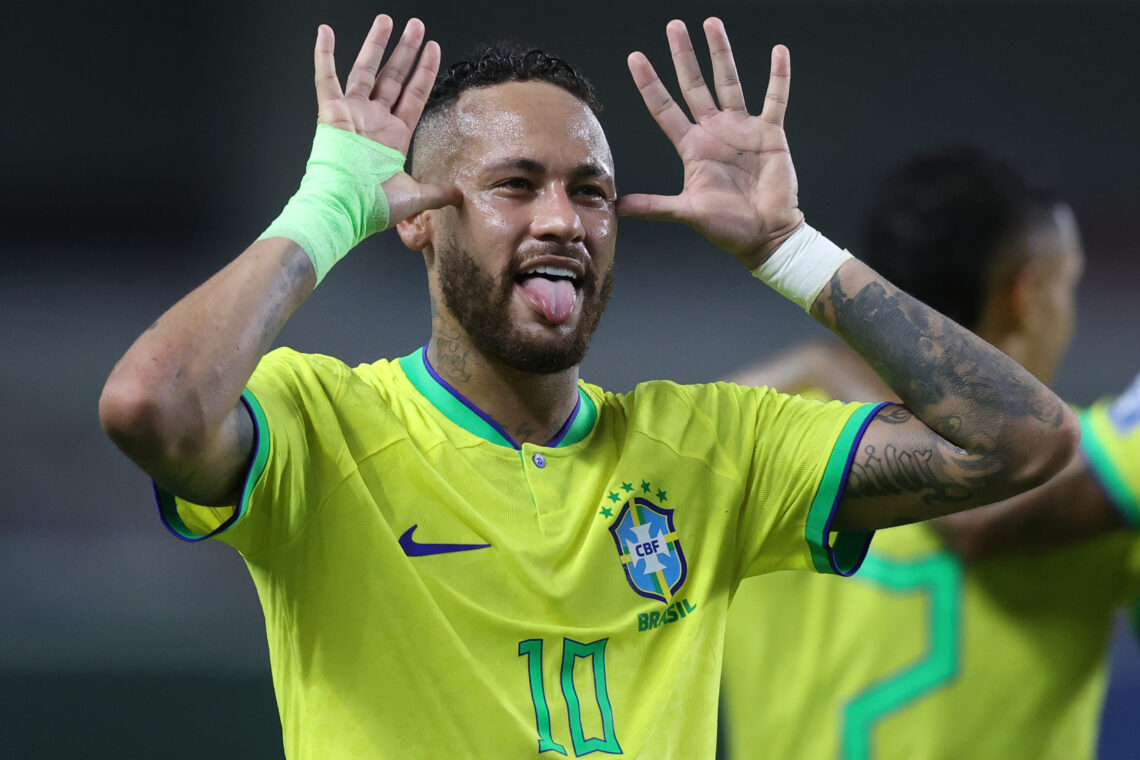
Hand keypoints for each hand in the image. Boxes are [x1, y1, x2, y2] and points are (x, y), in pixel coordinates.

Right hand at [314, 15, 459, 222]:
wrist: (345, 208)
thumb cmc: (373, 206)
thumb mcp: (416, 197)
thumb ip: (439, 192)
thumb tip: (461, 195)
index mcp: (394, 136)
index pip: (415, 95)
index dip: (425, 71)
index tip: (434, 49)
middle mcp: (374, 121)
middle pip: (394, 77)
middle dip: (406, 51)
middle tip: (416, 26)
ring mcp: (353, 114)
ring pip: (366, 70)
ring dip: (376, 44)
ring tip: (387, 20)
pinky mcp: (332, 112)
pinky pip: (325, 78)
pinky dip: (324, 55)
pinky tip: (325, 32)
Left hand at [619, 18, 802, 269]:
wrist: (766, 235)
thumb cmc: (728, 227)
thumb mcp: (688, 212)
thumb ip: (655, 206)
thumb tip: (618, 207)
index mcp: (693, 147)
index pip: (665, 108)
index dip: (650, 84)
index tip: (635, 57)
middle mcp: (715, 132)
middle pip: (695, 85)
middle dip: (683, 56)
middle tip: (673, 26)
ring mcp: (743, 129)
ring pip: (730, 82)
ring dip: (721, 53)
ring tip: (712, 23)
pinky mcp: (770, 134)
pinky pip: (775, 99)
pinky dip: (778, 76)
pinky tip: (779, 51)